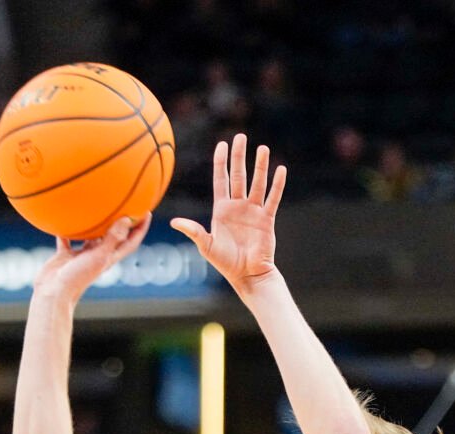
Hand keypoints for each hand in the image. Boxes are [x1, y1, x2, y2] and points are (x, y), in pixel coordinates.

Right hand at [33, 215, 150, 300]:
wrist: (55, 294)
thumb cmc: (78, 278)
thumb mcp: (98, 257)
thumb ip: (112, 239)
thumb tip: (126, 219)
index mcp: (109, 258)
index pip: (130, 242)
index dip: (140, 228)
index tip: (146, 212)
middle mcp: (97, 256)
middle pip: (112, 237)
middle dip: (119, 222)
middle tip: (124, 204)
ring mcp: (81, 256)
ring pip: (90, 237)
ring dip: (93, 225)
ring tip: (94, 207)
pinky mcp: (65, 256)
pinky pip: (67, 239)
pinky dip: (66, 230)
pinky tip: (63, 217)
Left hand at [171, 134, 286, 294]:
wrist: (246, 275)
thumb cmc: (225, 262)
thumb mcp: (206, 245)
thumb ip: (193, 231)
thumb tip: (173, 222)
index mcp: (222, 209)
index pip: (221, 180)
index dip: (221, 162)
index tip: (222, 144)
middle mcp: (238, 206)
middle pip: (238, 176)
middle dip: (239, 156)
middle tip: (241, 137)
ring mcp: (253, 211)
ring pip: (257, 183)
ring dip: (260, 166)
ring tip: (263, 149)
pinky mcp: (266, 219)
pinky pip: (272, 198)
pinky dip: (276, 185)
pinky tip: (280, 170)